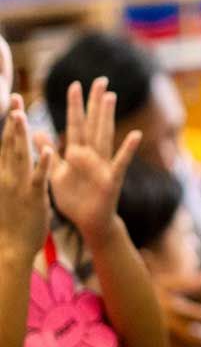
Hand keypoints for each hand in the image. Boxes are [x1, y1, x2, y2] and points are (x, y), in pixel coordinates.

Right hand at [0, 95, 53, 258]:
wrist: (10, 249)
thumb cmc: (11, 220)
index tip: (10, 102)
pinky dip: (43, 164)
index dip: (8, 123)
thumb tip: (4, 158)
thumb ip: (6, 171)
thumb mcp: (6, 192)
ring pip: (20, 156)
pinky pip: (39, 178)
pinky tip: (50, 150)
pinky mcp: (33, 198)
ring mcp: (18, 187)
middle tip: (14, 97)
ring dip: (21, 136)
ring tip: (22, 115)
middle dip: (12, 121)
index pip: (4, 144)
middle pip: (9, 144)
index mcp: (3, 174)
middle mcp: (7, 177)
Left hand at [39, 79, 141, 247]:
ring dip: (107, 117)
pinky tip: (136, 135)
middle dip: (95, 103)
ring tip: (111, 97)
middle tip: (100, 80)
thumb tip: (36, 133)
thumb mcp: (56, 174)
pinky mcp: (111, 179)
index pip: (76, 124)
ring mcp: (103, 166)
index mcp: (78, 153)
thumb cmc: (75, 199)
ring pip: (104, 136)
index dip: (75, 106)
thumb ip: (49, 153)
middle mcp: (92, 155)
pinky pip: (120, 162)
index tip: (75, 84)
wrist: (89, 222)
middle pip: (93, 124)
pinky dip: (128, 149)